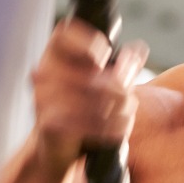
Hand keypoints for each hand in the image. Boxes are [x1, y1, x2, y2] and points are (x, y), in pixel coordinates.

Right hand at [30, 18, 146, 174]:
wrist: (56, 148)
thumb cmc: (80, 112)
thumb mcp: (100, 86)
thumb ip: (120, 68)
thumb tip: (140, 48)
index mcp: (55, 58)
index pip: (63, 34)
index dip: (88, 42)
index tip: (105, 57)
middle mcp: (44, 73)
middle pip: (93, 74)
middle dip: (121, 90)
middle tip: (131, 101)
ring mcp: (43, 98)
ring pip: (94, 99)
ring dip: (120, 111)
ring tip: (127, 117)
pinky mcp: (49, 122)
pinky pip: (87, 122)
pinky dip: (110, 128)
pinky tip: (119, 131)